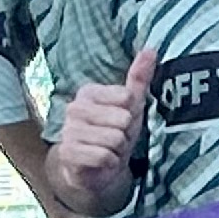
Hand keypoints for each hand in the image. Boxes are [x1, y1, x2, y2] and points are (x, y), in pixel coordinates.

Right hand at [51, 49, 153, 210]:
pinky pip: (104, 156)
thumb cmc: (114, 131)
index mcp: (88, 92)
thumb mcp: (131, 105)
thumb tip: (151, 49)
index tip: (123, 120)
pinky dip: (110, 162)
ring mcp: (68, 131)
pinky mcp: (67, 153)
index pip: (127, 97)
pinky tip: (103, 161)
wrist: (95, 168)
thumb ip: (139, 77)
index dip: (132, 114)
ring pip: (114, 138)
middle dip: (126, 134)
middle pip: (123, 119)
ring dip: (118, 150)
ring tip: (109, 149)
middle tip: (116, 138)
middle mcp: (74, 108)